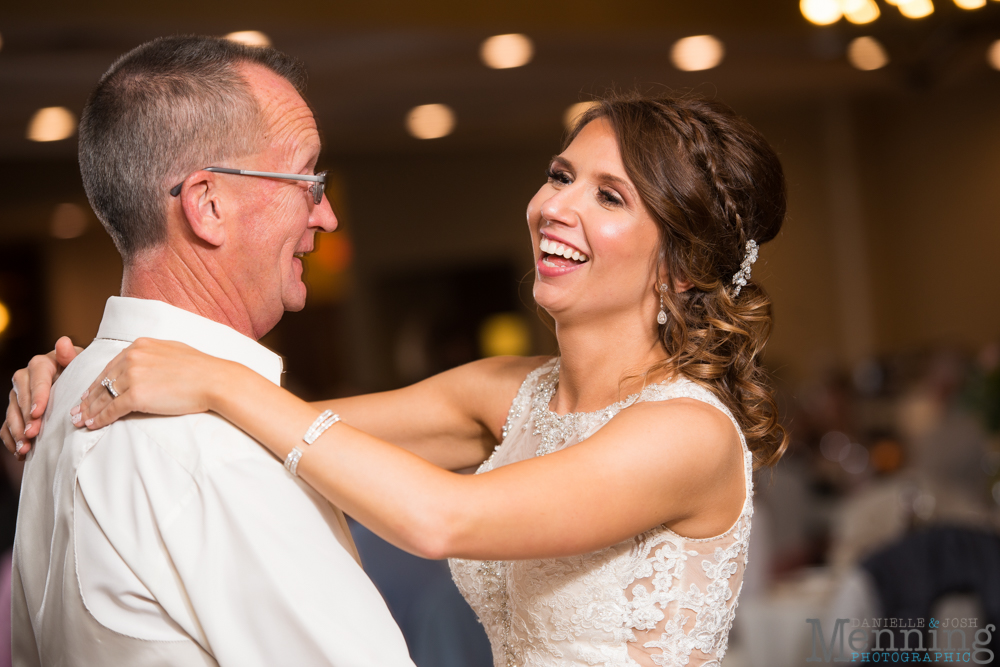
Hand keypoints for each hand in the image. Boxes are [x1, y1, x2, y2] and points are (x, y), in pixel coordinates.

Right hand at [2, 337, 79, 459]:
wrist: (73, 380)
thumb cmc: (78, 370)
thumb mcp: (79, 362)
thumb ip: (71, 355)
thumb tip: (63, 341)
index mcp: (41, 364)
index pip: (36, 378)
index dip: (36, 395)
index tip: (39, 412)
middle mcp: (25, 378)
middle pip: (21, 397)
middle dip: (26, 417)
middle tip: (33, 433)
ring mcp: (17, 395)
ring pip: (12, 413)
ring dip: (17, 431)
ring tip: (26, 447)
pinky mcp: (15, 411)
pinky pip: (7, 426)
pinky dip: (11, 439)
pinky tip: (19, 452)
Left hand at [73, 338, 224, 429]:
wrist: (214, 380)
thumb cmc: (201, 368)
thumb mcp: (172, 350)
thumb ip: (153, 355)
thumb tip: (147, 362)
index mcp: (139, 345)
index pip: (110, 366)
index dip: (97, 382)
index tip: (89, 393)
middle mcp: (132, 357)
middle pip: (103, 381)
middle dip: (88, 398)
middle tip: (77, 410)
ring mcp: (133, 376)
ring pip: (103, 396)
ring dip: (90, 410)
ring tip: (81, 420)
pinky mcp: (137, 395)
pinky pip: (112, 409)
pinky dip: (100, 419)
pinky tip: (93, 425)